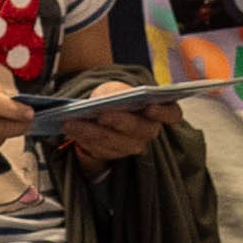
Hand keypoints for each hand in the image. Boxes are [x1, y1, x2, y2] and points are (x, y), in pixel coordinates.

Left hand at [61, 82, 180, 168]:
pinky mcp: (115, 154)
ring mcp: (132, 145)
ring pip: (115, 141)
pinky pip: (100, 149)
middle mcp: (149, 131)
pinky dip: (83, 138)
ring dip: (91, 131)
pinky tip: (70, 129)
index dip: (163, 112)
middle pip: (139, 129)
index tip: (150, 106)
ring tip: (70, 121)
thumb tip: (102, 100)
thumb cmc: (114, 96)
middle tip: (100, 113)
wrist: (104, 112)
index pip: (172, 114)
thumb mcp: (115, 88)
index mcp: (159, 111)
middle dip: (119, 121)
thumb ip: (115, 92)